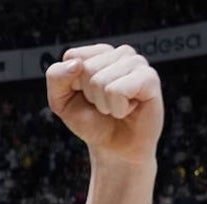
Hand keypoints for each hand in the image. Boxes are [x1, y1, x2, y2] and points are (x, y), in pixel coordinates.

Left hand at [46, 44, 162, 163]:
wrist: (114, 147)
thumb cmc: (91, 121)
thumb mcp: (61, 101)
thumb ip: (56, 78)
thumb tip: (76, 64)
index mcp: (99, 54)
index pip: (72, 56)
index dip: (70, 84)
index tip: (83, 95)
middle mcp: (120, 53)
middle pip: (85, 69)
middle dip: (88, 95)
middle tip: (102, 105)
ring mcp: (138, 63)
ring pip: (100, 81)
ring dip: (103, 104)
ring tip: (115, 107)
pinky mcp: (150, 78)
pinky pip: (117, 90)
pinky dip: (117, 108)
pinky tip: (128, 109)